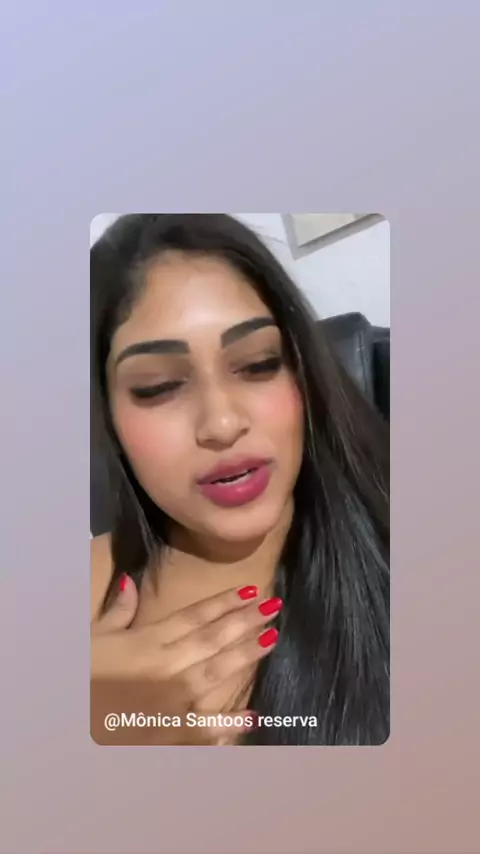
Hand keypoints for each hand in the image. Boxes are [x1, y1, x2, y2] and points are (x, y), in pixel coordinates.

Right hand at [91, 577, 281, 744]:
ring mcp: (172, 700)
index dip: (225, 601)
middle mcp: (167, 666)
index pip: (195, 615)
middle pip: (214, 637)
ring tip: (272, 636)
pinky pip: (206, 727)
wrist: (68, 721)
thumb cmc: (78, 676)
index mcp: (148, 641)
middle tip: (274, 605)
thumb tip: (131, 578)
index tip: (251, 588)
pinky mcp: (170, 733)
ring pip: (218, 670)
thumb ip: (117, 610)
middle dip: (247, 619)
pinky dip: (230, 723)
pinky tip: (254, 715)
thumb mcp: (91, 636)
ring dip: (247, 652)